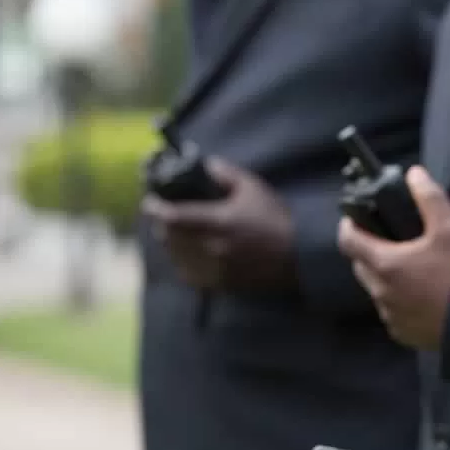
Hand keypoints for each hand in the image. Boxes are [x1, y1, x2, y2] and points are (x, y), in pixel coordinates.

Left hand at [142, 158, 296, 293]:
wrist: (299, 258)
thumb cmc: (277, 221)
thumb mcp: (254, 189)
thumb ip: (226, 174)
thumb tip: (206, 165)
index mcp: (218, 222)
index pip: (172, 217)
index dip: (155, 208)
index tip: (150, 201)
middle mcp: (211, 248)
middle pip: (169, 237)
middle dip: (163, 224)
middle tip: (165, 214)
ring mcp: (214, 269)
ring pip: (176, 257)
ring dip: (171, 243)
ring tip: (176, 233)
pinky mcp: (220, 284)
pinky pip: (188, 275)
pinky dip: (183, 262)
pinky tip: (190, 254)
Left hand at [337, 166, 449, 349]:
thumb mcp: (449, 229)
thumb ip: (429, 198)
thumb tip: (414, 173)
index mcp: (384, 264)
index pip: (348, 241)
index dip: (349, 226)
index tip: (358, 218)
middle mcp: (380, 292)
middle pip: (360, 266)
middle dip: (369, 251)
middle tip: (392, 241)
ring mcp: (389, 316)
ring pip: (377, 291)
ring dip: (386, 278)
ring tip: (412, 270)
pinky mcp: (402, 334)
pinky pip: (391, 313)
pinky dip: (399, 302)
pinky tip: (422, 297)